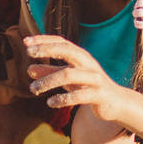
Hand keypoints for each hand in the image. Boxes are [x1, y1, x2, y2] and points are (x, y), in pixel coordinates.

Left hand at [24, 34, 142, 127]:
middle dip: (47, 50)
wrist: (116, 103)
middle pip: (67, 51)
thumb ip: (50, 73)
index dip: (44, 40)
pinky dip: (62, 99)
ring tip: (33, 89)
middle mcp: (88, 64)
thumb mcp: (68, 79)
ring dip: (48, 81)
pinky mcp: (99, 95)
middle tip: (29, 53)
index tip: (26, 41)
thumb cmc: (89, 87)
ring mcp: (95, 79)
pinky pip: (79, 95)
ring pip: (69, 75)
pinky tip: (50, 103)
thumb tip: (29, 69)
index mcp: (81, 57)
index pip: (62, 42)